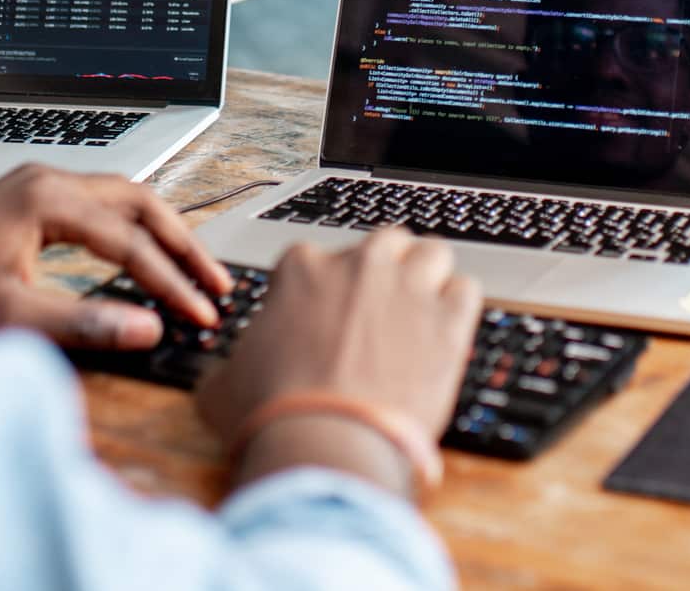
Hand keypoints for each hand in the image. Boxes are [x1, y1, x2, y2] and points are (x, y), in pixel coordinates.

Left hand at [0, 164, 230, 349]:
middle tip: (217, 285)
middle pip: (139, 202)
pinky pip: (100, 206)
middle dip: (183, 245)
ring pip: (123, 199)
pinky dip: (133, 230)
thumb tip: (148, 329)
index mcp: (46, 199)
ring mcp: (37, 186)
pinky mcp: (29, 201)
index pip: (129, 240)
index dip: (171, 281)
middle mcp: (46, 180)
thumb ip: (82, 323)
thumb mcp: (10, 315)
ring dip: (162, 233)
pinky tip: (145, 256)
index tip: (201, 314)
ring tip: (195, 271)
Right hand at [195, 229, 480, 488]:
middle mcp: (359, 264)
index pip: (320, 259)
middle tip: (380, 312)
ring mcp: (408, 287)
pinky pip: (467, 290)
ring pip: (432, 253)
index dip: (326, 291)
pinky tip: (447, 335)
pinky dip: (458, 309)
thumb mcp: (223, 386)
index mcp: (302, 268)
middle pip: (384, 244)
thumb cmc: (271, 415)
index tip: (329, 320)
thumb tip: (224, 376)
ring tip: (421, 314)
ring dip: (428, 278)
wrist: (324, 444)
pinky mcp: (449, 319)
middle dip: (384, 271)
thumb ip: (228, 365)